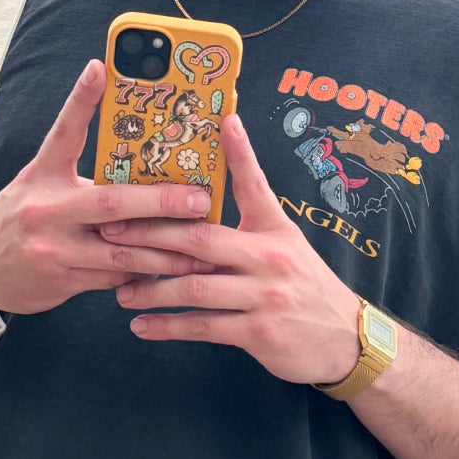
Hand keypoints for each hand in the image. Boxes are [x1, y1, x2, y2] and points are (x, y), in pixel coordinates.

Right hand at [0, 60, 217, 314]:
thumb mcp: (38, 182)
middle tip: (200, 198)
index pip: (64, 131)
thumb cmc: (18, 215)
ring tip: (203, 246)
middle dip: (161, 202)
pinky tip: (174, 274)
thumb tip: (135, 157)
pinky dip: (144, 275)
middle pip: (111, 203)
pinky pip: (113, 279)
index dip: (82, 99)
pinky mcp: (61, 281)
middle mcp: (47, 209)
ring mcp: (54, 249)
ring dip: (166, 251)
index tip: (100, 68)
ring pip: (121, 251)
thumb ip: (79, 173)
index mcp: (42, 175)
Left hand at [100, 113, 361, 384]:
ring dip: (152, 289)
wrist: (347, 340)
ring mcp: (265, 296)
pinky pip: (204, 327)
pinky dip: (169, 326)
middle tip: (112, 230)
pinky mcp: (259, 333)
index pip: (254, 183)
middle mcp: (270, 257)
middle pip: (200, 239)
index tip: (224, 118)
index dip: (240, 151)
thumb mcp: (286, 244)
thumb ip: (249, 223)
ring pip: (195, 287)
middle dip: (151, 234)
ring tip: (119, 289)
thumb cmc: (305, 285)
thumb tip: (205, 198)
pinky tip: (141, 326)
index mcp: (275, 229)